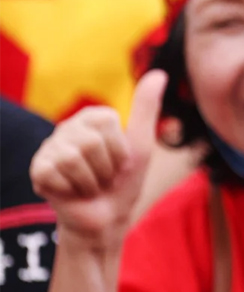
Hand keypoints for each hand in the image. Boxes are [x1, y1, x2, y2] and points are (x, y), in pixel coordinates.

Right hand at [29, 71, 165, 249]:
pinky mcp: (38, 169)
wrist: (107, 218)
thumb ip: (146, 109)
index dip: (120, 148)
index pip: (107, 121)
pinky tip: (72, 191)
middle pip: (89, 142)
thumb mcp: (142, 146)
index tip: (120, 161)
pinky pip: (54, 172)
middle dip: (105, 167)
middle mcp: (67, 127)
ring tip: (90, 184)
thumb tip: (159, 73)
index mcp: (93, 118)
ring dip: (90, 180)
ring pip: (72, 158)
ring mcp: (49, 148)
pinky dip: (71, 189)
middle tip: (104, 176)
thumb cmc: (125, 181)